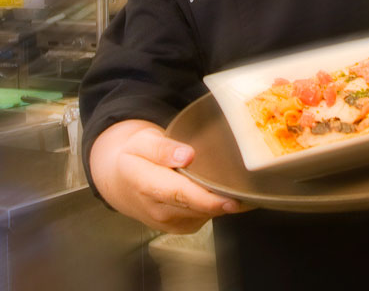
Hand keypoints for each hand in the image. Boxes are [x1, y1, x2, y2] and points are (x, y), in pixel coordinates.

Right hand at [89, 119, 247, 233]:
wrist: (121, 181)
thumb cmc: (134, 157)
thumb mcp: (142, 141)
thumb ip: (162, 148)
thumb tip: (187, 156)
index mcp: (144, 183)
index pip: (179, 194)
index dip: (207, 199)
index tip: (232, 198)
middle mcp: (157, 209)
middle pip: (196, 207)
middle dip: (223, 199)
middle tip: (247, 188)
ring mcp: (169, 222)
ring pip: (204, 214)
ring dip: (220, 202)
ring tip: (231, 183)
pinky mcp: (180, 227)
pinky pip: (204, 216)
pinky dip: (214, 205)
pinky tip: (215, 190)